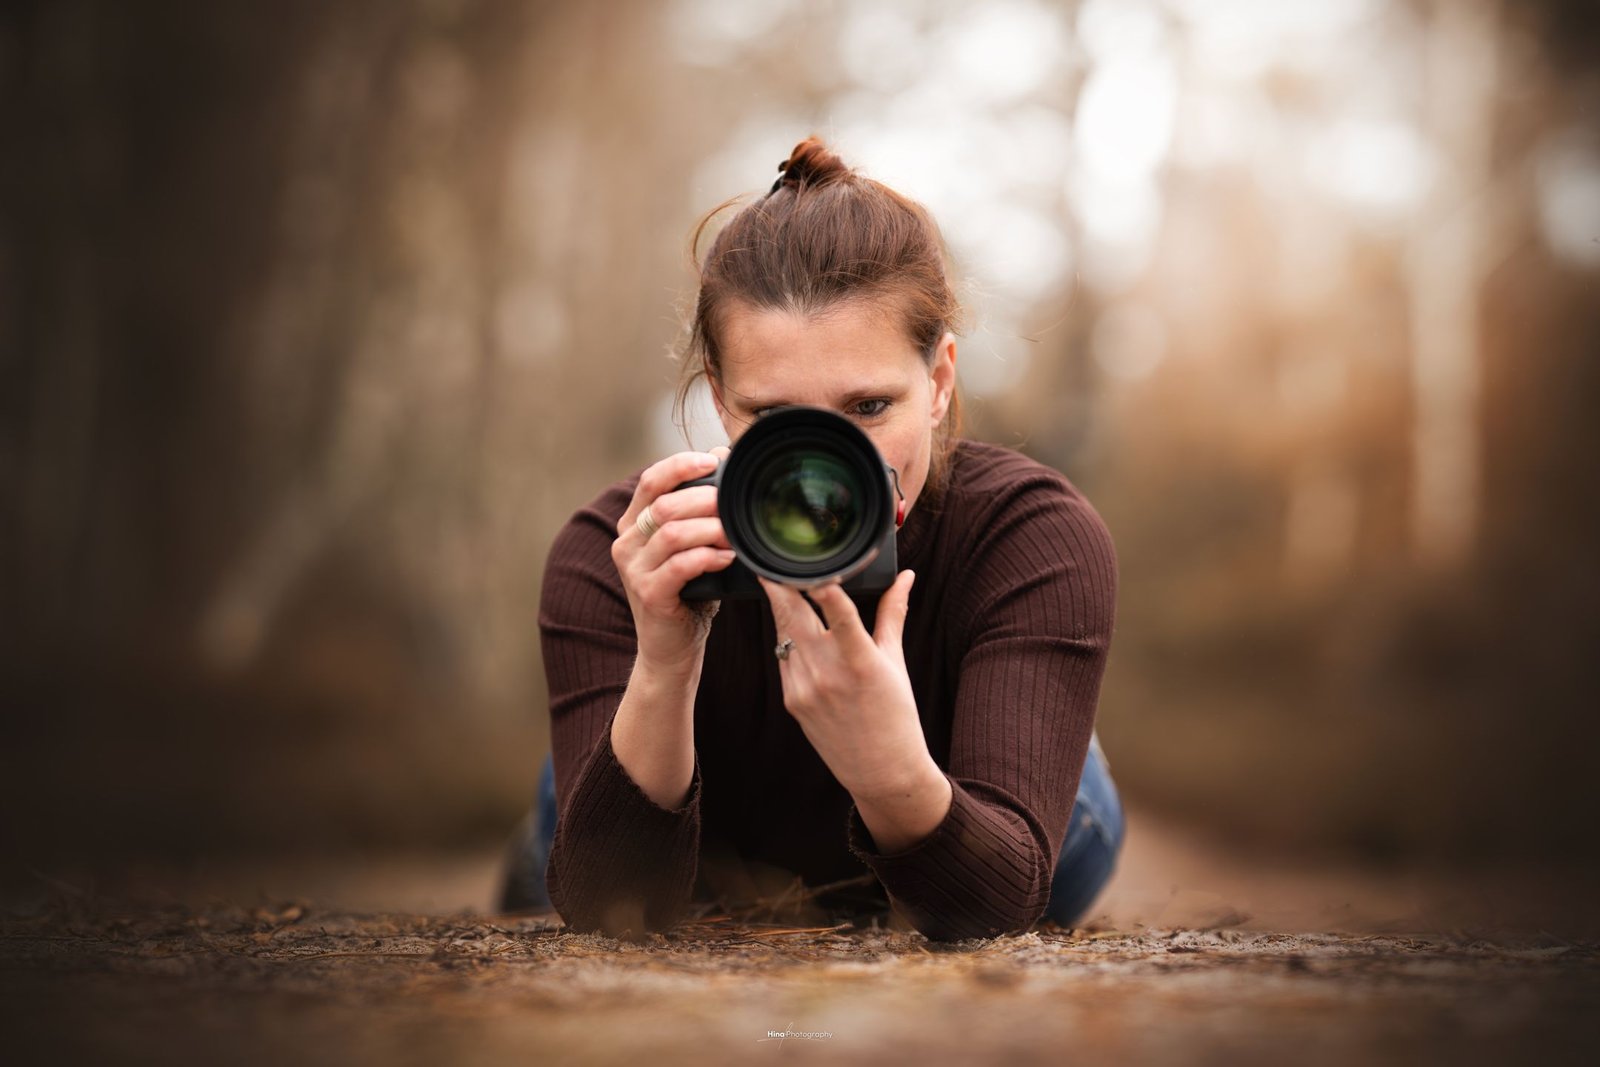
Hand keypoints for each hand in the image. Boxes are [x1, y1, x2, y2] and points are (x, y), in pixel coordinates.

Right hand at [613, 447, 734, 676]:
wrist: (671, 648)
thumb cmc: (687, 593)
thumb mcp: (691, 546)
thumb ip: (699, 510)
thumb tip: (720, 458)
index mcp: (634, 524)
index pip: (650, 480)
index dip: (680, 465)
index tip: (712, 462)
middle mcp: (627, 543)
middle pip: (664, 505)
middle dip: (705, 500)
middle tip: (734, 506)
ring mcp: (634, 570)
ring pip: (672, 532)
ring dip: (711, 529)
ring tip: (734, 536)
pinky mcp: (648, 594)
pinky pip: (680, 565)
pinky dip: (708, 557)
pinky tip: (727, 559)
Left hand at [759, 571, 933, 800]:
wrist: (881, 771)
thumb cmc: (896, 715)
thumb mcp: (896, 662)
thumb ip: (893, 614)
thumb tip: (905, 576)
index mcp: (861, 662)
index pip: (839, 614)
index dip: (822, 586)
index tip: (808, 563)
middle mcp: (828, 674)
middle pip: (794, 616)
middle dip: (781, 586)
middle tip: (774, 561)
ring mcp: (804, 688)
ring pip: (783, 633)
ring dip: (782, 608)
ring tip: (780, 585)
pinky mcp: (790, 700)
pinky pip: (783, 657)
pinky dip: (787, 639)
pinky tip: (792, 628)